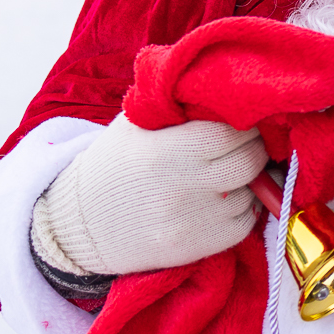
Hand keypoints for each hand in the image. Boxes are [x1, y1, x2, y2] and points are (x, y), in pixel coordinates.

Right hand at [31, 116, 268, 276]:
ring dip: (247, 182)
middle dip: (254, 149)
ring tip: (224, 174)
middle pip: (250, 163)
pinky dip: (241, 210)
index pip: (231, 133)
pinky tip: (219, 200)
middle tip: (244, 144)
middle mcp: (182, 188)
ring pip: (251, 194)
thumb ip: (177, 102)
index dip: (245, 124)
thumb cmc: (115, 163)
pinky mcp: (196, 248)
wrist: (79, 224)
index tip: (242, 121)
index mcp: (166, 151)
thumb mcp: (135, 122)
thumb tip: (225, 85)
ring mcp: (191, 222)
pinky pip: (243, 224)